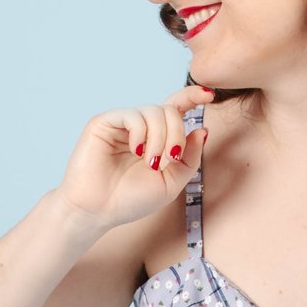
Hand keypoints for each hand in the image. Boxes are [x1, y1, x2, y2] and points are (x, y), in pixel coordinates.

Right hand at [56, 83, 214, 228]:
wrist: (98, 212)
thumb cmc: (130, 200)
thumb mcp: (171, 183)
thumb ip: (189, 158)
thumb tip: (201, 130)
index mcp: (156, 138)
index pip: (176, 109)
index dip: (192, 96)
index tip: (208, 95)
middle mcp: (140, 128)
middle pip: (169, 110)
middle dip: (176, 133)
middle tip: (169, 159)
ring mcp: (122, 124)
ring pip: (154, 111)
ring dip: (160, 138)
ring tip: (152, 163)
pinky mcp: (105, 122)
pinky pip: (133, 115)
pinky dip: (141, 134)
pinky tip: (136, 152)